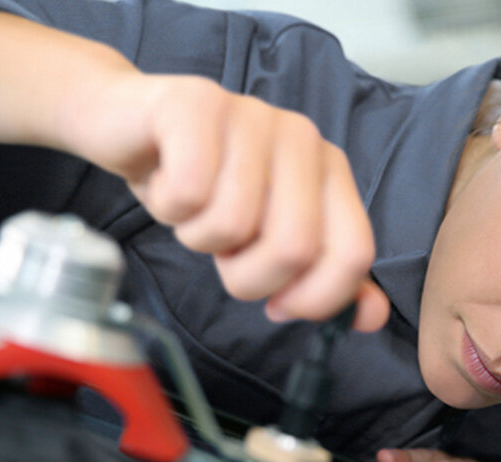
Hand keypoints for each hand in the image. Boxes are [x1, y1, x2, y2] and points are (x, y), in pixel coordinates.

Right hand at [63, 72, 388, 331]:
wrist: (129, 126)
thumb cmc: (203, 186)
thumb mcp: (265, 237)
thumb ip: (323, 276)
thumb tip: (370, 317)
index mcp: (329, 171)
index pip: (353, 254)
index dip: (315, 298)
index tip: (278, 304)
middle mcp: (302, 138)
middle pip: (294, 249)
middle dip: (246, 276)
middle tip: (223, 249)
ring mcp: (254, 116)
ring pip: (232, 225)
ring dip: (198, 236)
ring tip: (193, 206)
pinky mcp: (198, 104)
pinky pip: (189, 193)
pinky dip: (167, 207)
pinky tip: (166, 181)